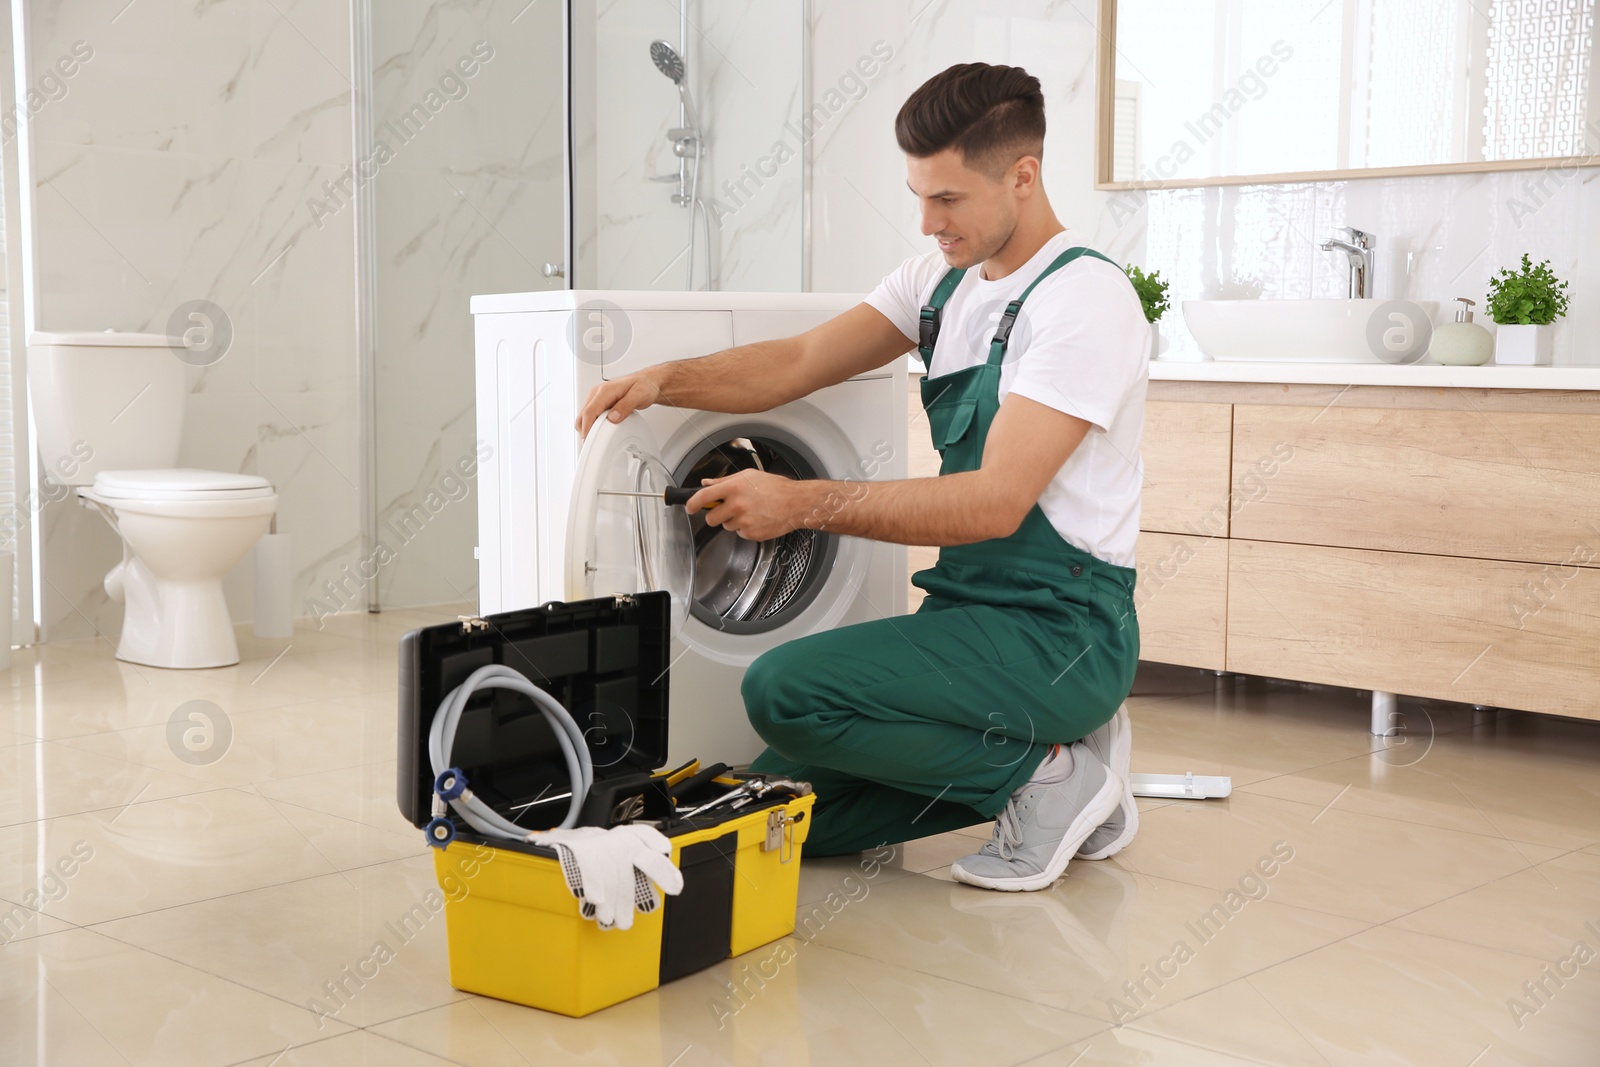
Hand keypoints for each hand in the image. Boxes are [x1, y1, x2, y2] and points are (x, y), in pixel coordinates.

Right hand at [575, 370, 662, 437]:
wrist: (647, 382)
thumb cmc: (644, 386)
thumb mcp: (639, 395)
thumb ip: (625, 406)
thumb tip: (613, 418)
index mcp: (605, 391)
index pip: (589, 412)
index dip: (587, 428)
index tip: (589, 440)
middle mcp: (597, 393)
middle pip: (582, 415)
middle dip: (584, 431)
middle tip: (591, 445)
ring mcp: (596, 397)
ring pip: (583, 416)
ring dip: (586, 428)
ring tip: (595, 440)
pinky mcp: (598, 402)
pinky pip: (589, 415)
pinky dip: (590, 424)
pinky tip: (599, 431)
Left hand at [687, 470, 810, 541]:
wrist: (796, 503)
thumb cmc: (775, 488)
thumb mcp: (749, 476)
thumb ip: (725, 481)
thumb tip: (706, 483)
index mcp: (734, 488)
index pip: (703, 497)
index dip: (692, 504)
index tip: (689, 507)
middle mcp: (737, 505)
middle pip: (711, 518)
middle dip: (716, 515)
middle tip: (728, 509)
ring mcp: (744, 521)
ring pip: (726, 526)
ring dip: (732, 521)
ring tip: (750, 512)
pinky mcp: (751, 534)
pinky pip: (739, 533)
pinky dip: (745, 528)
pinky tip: (756, 519)